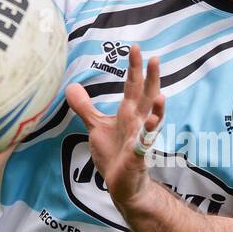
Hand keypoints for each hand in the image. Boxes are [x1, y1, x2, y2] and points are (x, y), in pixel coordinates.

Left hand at [64, 45, 165, 214]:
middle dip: (152, 80)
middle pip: (147, 99)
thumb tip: (71, 86)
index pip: (133, 87)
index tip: (135, 48)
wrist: (121, 183)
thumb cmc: (113, 153)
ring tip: (161, 95)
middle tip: (156, 59)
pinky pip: (143, 146)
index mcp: (128, 113)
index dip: (134, 68)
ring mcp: (139, 140)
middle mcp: (137, 123)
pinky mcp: (137, 158)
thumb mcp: (95, 126)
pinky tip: (149, 125)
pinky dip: (146, 137)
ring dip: (158, 110)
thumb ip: (85, 106)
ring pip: (152, 122)